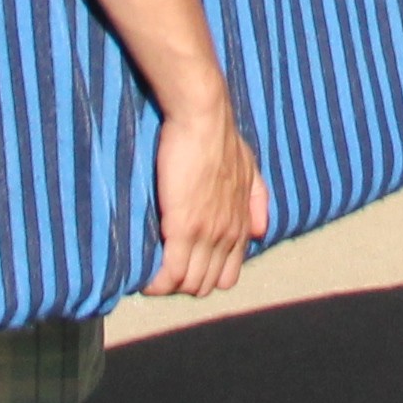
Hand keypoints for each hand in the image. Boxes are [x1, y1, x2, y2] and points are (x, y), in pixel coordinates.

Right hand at [149, 87, 267, 297]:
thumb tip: (259, 231)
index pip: (227, 275)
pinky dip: (156, 283)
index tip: (183, 268)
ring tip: (148, 275)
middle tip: (159, 271)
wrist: (203, 117)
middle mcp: (228, 234)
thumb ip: (256, 200)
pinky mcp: (183, 226)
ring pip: (188, 283)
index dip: (204, 277)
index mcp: (241, 224)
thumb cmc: (221, 138)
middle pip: (206, 285)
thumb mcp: (249, 169)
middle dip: (183, 284)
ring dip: (167, 285)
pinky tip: (143, 280)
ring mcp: (207, 232)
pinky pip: (170, 272)